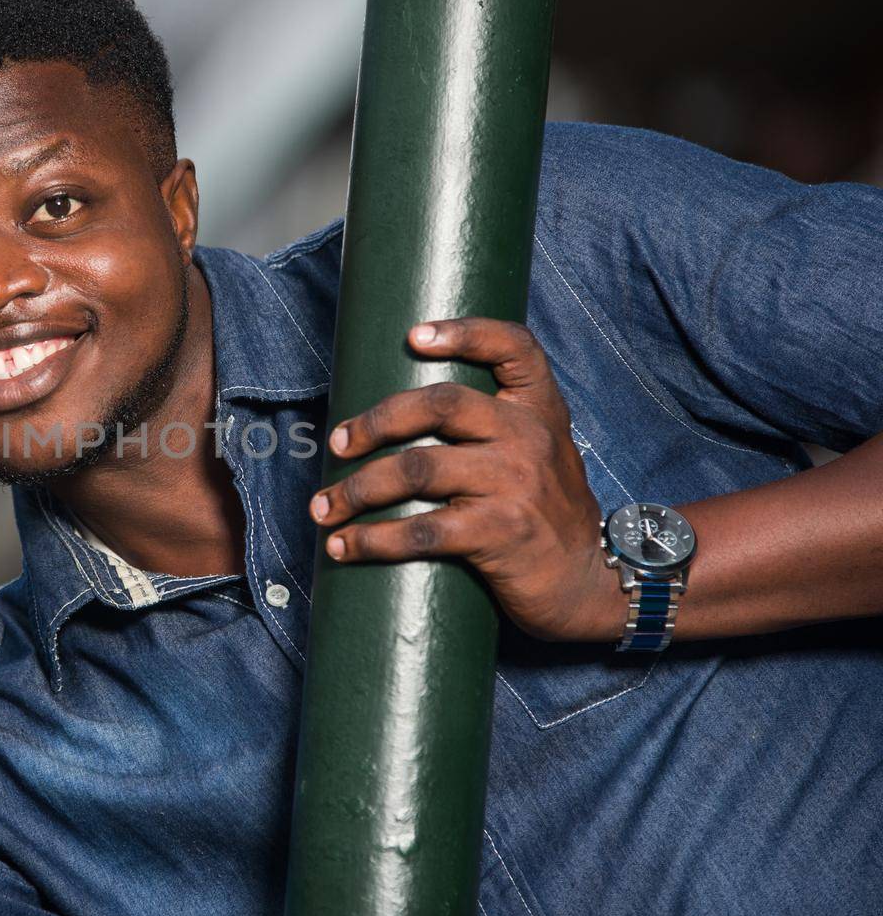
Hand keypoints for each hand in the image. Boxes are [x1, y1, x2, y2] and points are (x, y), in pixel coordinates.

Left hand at [308, 317, 618, 642]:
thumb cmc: (546, 516)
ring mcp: (516, 483)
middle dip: (376, 422)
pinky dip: (373, 539)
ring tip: (324, 507)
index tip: (413, 336)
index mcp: (539, 410)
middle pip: (440, 405)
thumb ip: (494, 429)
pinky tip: (343, 547)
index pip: (514, 347)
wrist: (591, 584)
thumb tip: (400, 422)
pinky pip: (421, 529)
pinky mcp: (500, 532)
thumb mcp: (540, 455)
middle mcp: (530, 437)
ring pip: (418, 469)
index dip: (465, 332)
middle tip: (338, 444)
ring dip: (357, 489)